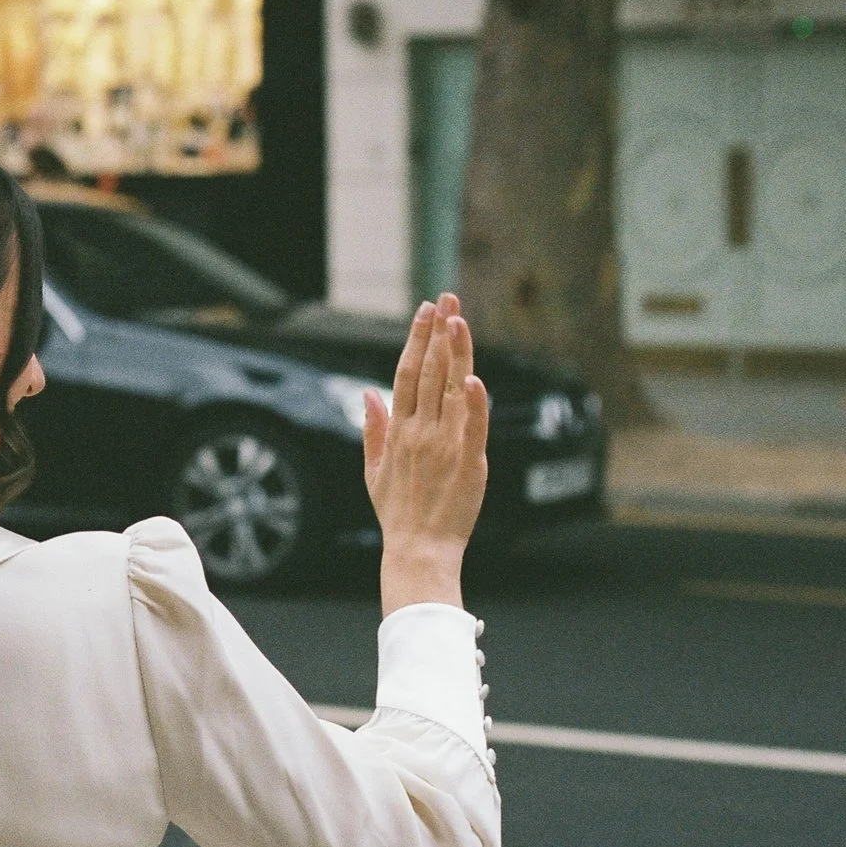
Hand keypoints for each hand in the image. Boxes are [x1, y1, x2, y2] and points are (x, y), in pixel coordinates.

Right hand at [361, 294, 490, 612]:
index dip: (417, 339)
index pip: (407, 373)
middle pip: (430, 371)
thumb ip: (374, 428)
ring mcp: (444, 445)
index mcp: (399, 430)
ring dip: (456, 352)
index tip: (427, 310)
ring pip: (452, 389)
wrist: (419, 548)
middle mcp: (420, 431)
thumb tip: (370, 393)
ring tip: (459, 319)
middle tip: (447, 298)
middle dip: (438, 332)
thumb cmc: (398, 512)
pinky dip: (476, 402)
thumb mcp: (374, 469)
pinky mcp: (469, 462)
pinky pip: (474, 426)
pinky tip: (476, 377)